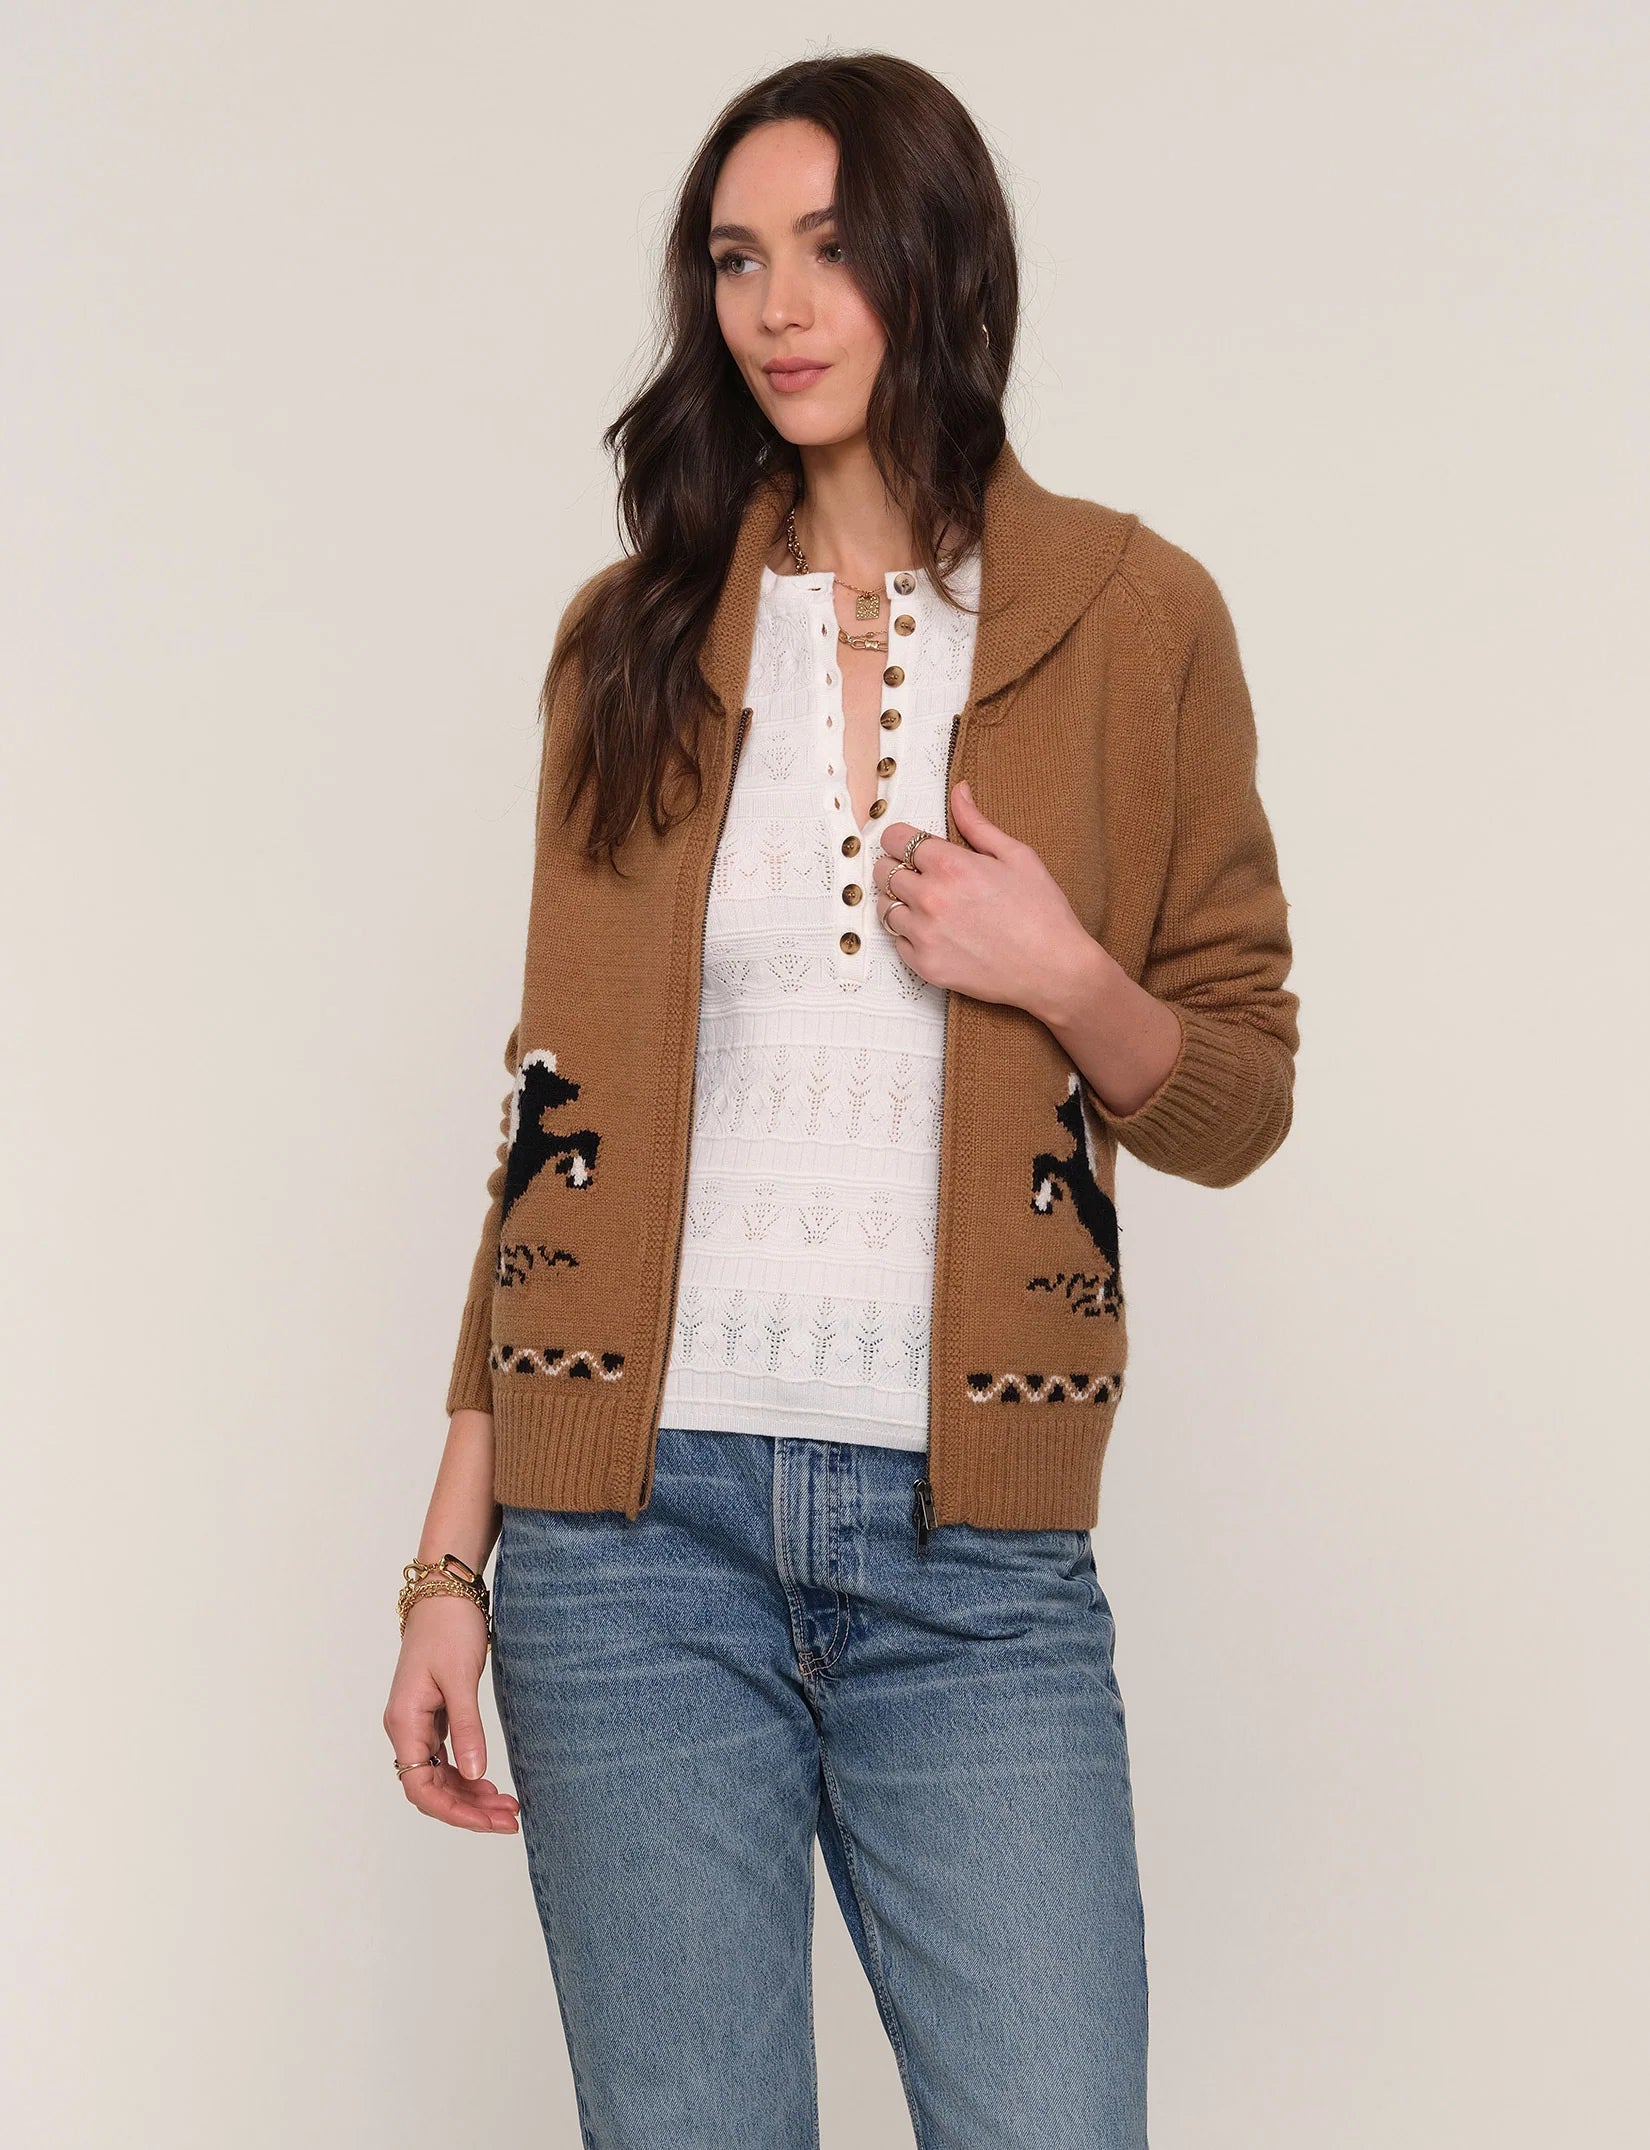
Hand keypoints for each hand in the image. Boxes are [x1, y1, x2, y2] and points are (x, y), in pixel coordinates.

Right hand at [383, 1596, 520, 1833]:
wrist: (445, 1591)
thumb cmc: (449, 1628)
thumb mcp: (461, 1678)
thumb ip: (467, 1728)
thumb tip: (475, 1775)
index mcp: (404, 1723)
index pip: (420, 1787)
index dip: (453, 1810)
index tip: (490, 1820)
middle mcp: (406, 1728)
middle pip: (431, 1787)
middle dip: (469, 1808)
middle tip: (510, 1819)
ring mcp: (418, 1722)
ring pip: (440, 1775)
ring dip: (470, 1794)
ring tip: (507, 1806)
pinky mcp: (433, 1713)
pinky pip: (446, 1757)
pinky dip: (467, 1773)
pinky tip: (490, 1782)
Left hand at [871, 780, 1100, 1020]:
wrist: (1055, 970)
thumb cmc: (1042, 912)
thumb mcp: (1016, 856)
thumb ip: (977, 823)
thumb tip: (958, 791)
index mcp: (950, 865)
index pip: (894, 838)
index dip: (901, 839)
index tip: (912, 846)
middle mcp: (930, 898)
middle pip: (882, 871)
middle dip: (898, 868)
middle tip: (923, 876)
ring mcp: (924, 935)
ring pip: (885, 908)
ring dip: (902, 903)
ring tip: (932, 906)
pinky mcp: (925, 966)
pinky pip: (897, 943)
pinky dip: (911, 936)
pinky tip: (939, 933)